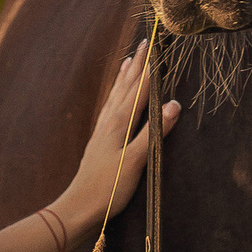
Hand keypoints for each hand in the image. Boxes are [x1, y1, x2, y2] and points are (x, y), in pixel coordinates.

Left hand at [56, 43, 180, 246]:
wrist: (78, 209)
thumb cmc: (107, 189)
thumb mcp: (135, 162)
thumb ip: (154, 133)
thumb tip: (173, 104)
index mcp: (118, 124)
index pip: (138, 89)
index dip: (148, 67)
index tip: (155, 45)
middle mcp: (108, 122)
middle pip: (125, 87)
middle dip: (136, 65)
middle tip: (144, 42)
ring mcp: (102, 132)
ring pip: (115, 96)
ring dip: (124, 77)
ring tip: (129, 61)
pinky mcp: (99, 143)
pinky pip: (110, 109)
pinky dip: (115, 96)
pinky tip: (115, 99)